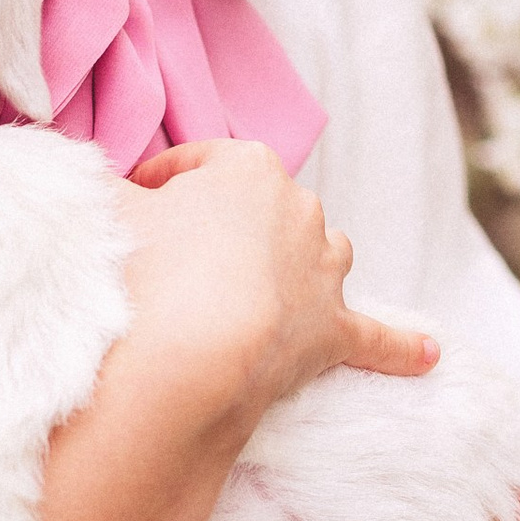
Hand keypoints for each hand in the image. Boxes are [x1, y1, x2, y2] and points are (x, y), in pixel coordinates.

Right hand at [122, 139, 437, 430]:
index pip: (200, 164)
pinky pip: (375, 338)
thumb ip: (99, 184)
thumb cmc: (144, 269)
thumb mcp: (103, 207)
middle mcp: (299, 210)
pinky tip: (431, 355)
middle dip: (232, 229)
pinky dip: (402, 347)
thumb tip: (88, 178)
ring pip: (325, 254)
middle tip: (182, 260)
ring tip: (269, 286)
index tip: (138, 204)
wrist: (187, 354)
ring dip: (304, 264)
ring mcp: (322, 272)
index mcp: (247, 168)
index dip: (163, 184)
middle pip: (266, 210)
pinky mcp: (333, 332)